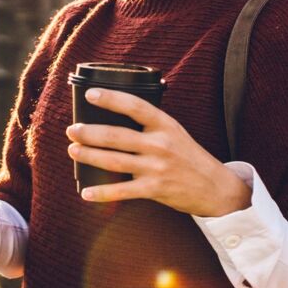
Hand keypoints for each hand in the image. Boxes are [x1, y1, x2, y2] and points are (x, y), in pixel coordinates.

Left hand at [65, 87, 251, 216]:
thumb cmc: (188, 156)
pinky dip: (102, 193)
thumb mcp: (174, 132)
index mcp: (165, 124)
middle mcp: (160, 144)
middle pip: (117, 135)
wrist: (215, 187)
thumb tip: (114, 117)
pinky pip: (123, 191)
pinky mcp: (155, 189)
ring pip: (115, 161)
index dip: (111, 98)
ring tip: (73, 151)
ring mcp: (157, 167)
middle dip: (90, 132)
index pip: (135, 106)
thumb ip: (150, 125)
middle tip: (72, 130)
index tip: (90, 94)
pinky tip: (86, 193)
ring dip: (89, 156)